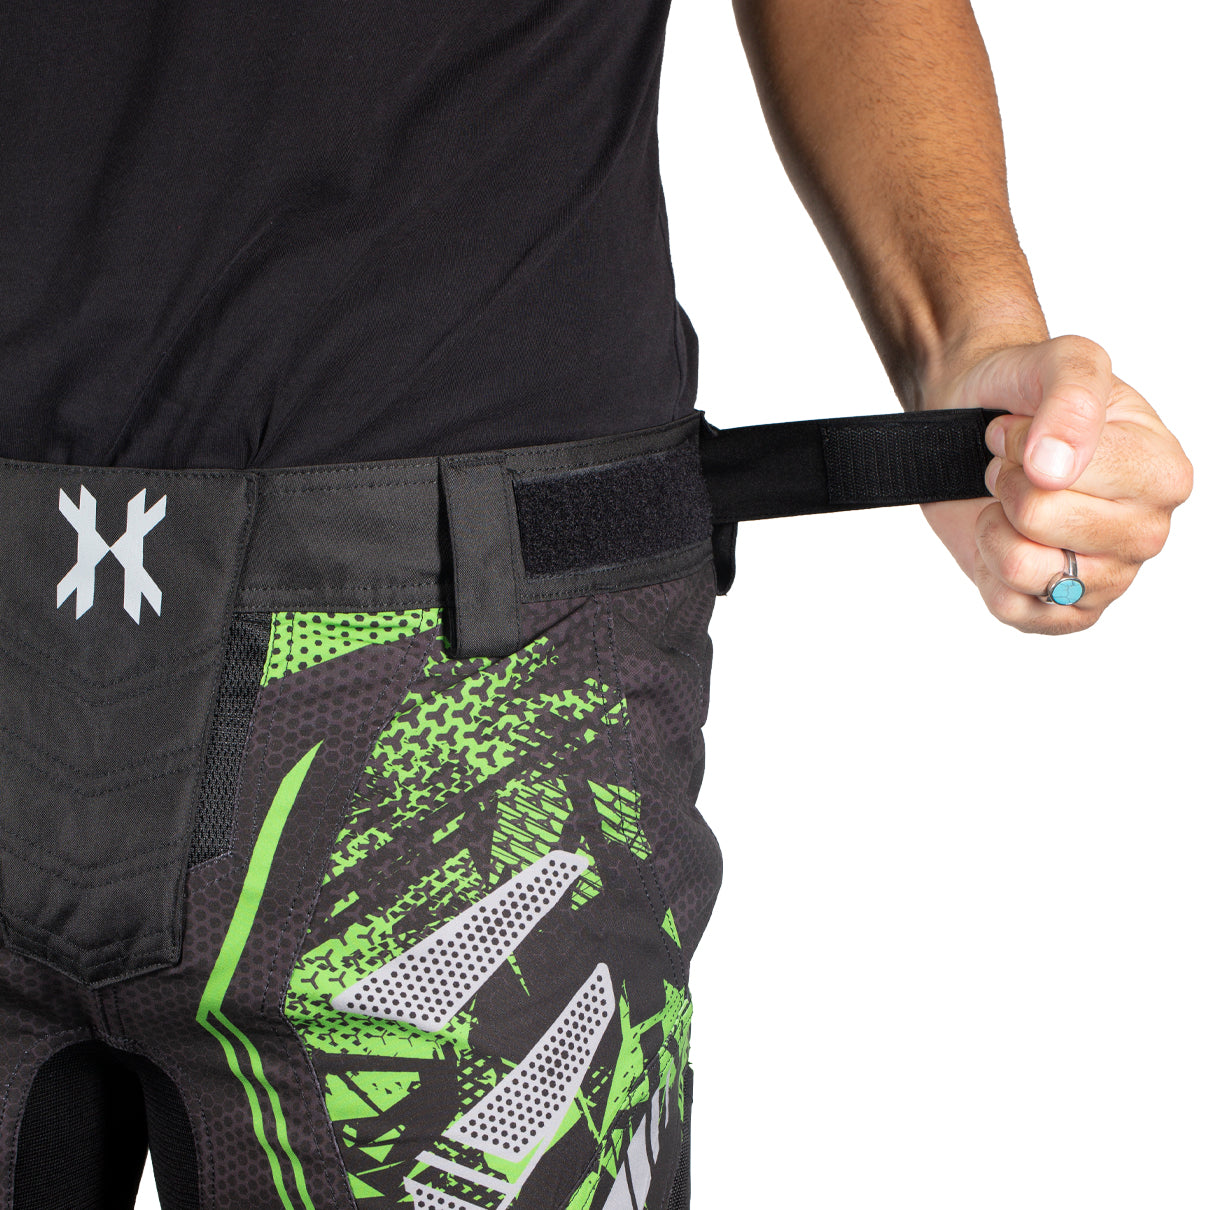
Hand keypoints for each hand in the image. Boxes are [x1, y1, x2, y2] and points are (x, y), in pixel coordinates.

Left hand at [921, 335, 1192, 633]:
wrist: (977, 421)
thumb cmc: (1026, 393)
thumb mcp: (1059, 360)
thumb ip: (1071, 397)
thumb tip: (1053, 467)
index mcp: (1162, 472)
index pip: (1075, 473)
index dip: (1022, 444)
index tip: (1021, 429)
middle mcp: (1145, 531)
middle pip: (1041, 518)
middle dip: (1006, 483)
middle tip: (1011, 467)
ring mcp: (1107, 578)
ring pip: (1023, 569)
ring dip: (995, 526)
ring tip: (1007, 502)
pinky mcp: (1063, 614)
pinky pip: (1008, 606)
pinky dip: (987, 567)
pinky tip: (1004, 537)